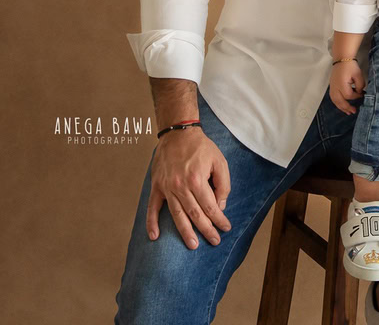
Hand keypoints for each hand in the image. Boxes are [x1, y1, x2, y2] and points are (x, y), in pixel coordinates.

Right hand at [147, 128, 231, 248]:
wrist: (178, 133)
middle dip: (206, 230)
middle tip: (214, 241)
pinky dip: (152, 223)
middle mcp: (180, 186)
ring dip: (184, 232)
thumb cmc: (201, 147)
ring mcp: (166, 187)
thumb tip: (220, 206)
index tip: (226, 228)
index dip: (219, 220)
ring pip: (176, 215)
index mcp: (197, 180)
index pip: (210, 207)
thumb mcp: (220, 161)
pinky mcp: (156, 186)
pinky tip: (155, 236)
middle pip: (195, 215)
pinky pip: (152, 208)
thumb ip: (223, 185)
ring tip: (192, 245)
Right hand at [329, 60, 365, 114]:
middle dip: (347, 107)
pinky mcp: (331, 87)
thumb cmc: (350, 66)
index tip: (362, 94)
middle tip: (354, 111)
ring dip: (341, 108)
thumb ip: (360, 85)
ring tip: (348, 112)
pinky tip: (342, 106)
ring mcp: (332, 87)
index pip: (349, 95)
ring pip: (335, 101)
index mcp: (342, 84)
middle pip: (340, 101)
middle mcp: (335, 87)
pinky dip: (337, 104)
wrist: (342, 59)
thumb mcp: (358, 74)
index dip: (356, 96)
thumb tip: (359, 93)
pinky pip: (333, 98)